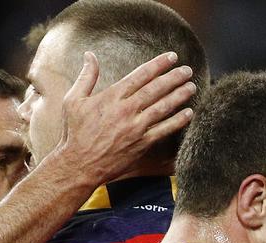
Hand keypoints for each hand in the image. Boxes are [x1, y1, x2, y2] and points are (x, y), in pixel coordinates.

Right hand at [49, 51, 196, 184]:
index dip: (158, 64)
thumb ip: (86, 76)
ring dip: (179, 96)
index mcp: (111, 97)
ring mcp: (136, 127)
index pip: (140, 75)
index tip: (171, 57)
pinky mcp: (142, 144)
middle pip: (156, 89)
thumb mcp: (73, 100)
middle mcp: (126, 110)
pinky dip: (178, 121)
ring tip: (192, 86)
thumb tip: (89, 55)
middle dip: (174, 77)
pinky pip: (164, 130)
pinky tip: (189, 113)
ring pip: (163, 107)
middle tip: (187, 70)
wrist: (79, 164)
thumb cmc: (75, 132)